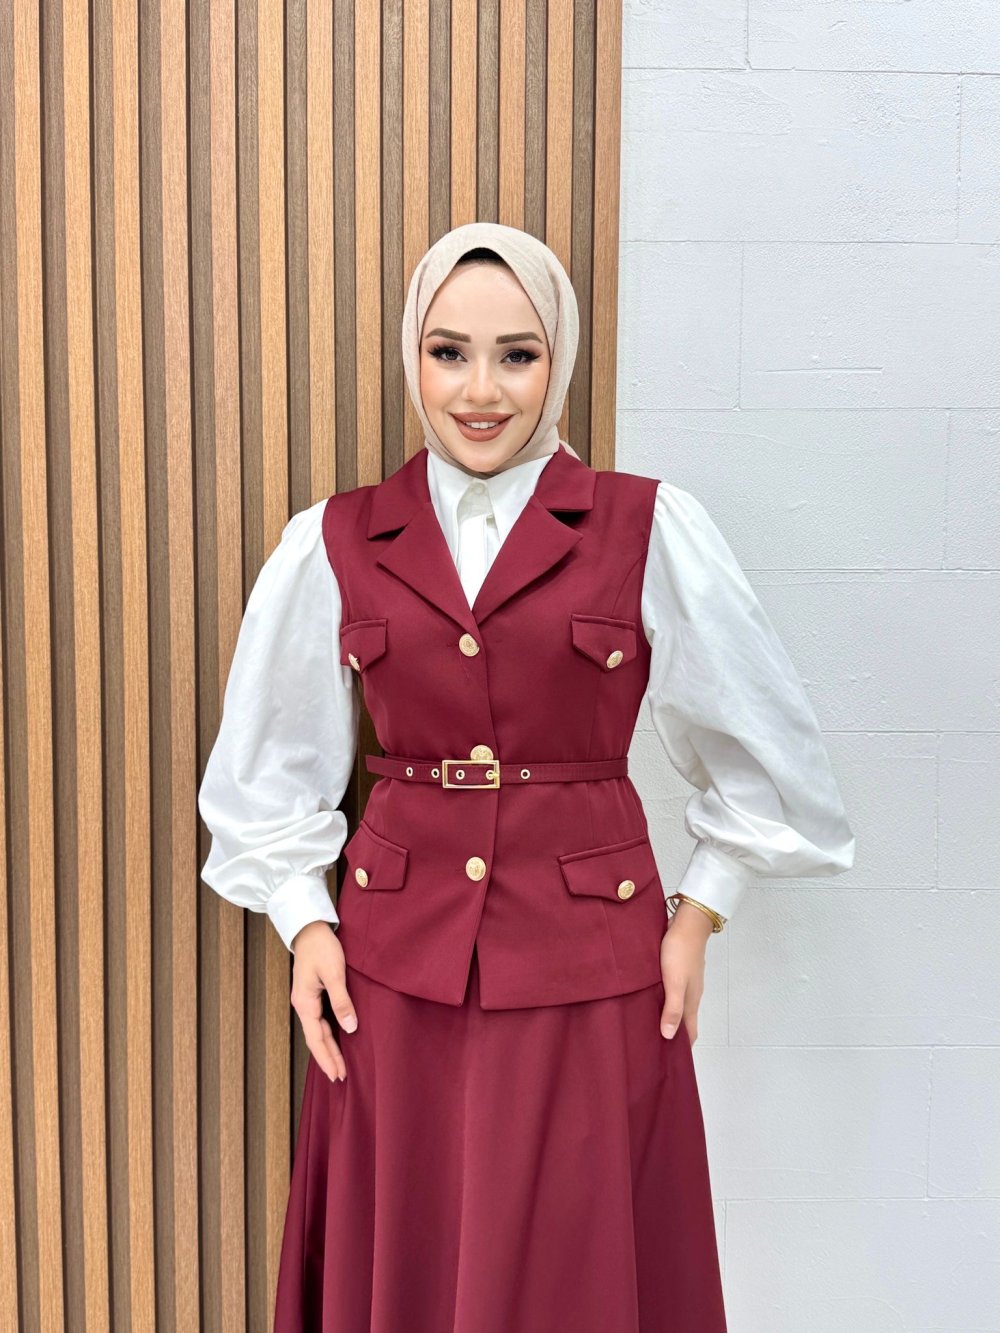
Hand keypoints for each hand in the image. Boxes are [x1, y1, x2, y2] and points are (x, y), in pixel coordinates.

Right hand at [289, 920, 358, 1081]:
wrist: (309, 927)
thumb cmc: (321, 947)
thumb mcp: (334, 973)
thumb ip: (342, 1002)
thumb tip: (349, 1028)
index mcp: (305, 1003)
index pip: (316, 1039)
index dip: (327, 1058)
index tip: (337, 1075)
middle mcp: (303, 1005)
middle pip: (315, 1039)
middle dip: (327, 1058)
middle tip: (340, 1077)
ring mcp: (306, 1000)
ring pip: (317, 1031)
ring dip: (328, 1048)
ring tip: (339, 1065)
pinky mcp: (312, 993)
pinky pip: (319, 1021)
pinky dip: (327, 1034)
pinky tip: (335, 1039)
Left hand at [659, 902, 713, 1042]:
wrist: (688, 922)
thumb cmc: (680, 952)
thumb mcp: (674, 982)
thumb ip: (672, 1008)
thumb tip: (669, 1036)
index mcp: (691, 1001)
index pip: (689, 1032)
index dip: (682, 1048)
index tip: (670, 1061)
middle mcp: (690, 994)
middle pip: (683, 1021)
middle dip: (672, 1035)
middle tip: (652, 1045)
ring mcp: (685, 981)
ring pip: (676, 1005)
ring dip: (665, 1016)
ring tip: (646, 1024)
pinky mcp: (677, 969)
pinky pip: (670, 991)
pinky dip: (662, 1000)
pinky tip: (648, 998)